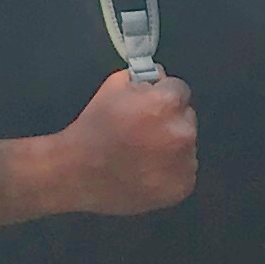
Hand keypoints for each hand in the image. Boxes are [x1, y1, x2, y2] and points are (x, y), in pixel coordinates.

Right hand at [49, 67, 197, 217]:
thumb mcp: (114, 86)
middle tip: (143, 132)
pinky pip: (184, 172)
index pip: (180, 90)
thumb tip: (160, 78)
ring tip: (142, 155)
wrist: (78, 173)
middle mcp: (182, 133)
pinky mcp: (182, 186)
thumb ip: (144, 77)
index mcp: (167, 104)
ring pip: (187, 147)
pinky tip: (146, 171)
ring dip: (172, 147)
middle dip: (170, 121)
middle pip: (187, 118)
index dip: (162, 96)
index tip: (150, 107)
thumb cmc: (93, 129)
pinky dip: (170, 172)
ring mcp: (185, 163)